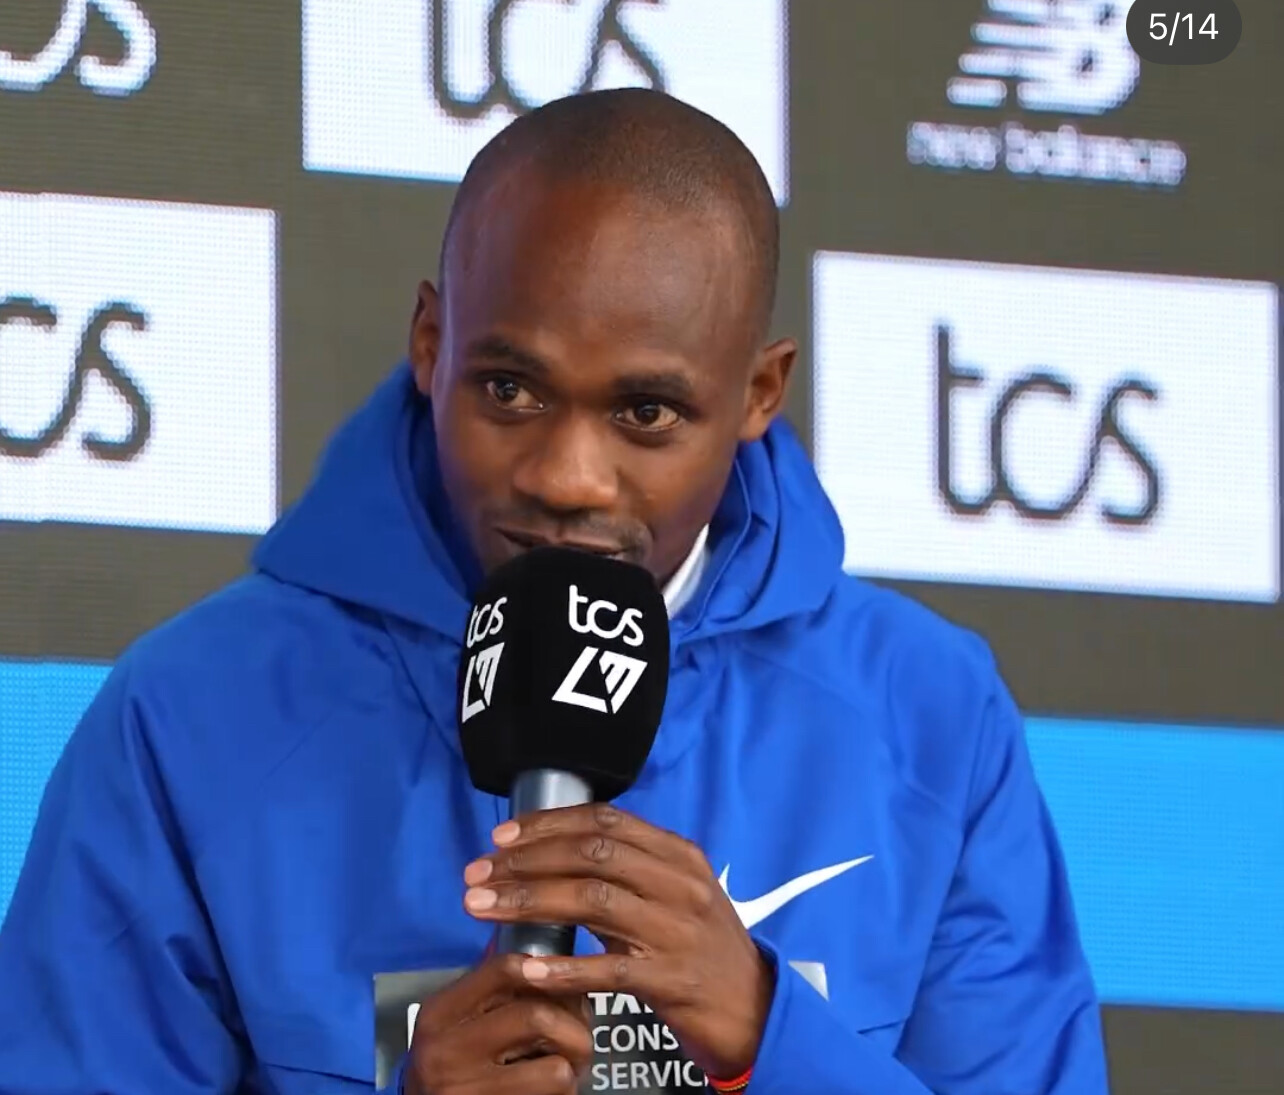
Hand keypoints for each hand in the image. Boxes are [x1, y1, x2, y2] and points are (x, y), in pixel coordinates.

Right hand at [404, 952, 591, 1094]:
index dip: (548, 968)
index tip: (568, 981)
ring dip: (573, 1066)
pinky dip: (566, 1090)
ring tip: (570, 1066)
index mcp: (441, 1011)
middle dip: (575, 1026)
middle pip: (537, 1016)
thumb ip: (491, 986)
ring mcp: (464, 1087)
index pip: (504, 969)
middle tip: (581, 1035)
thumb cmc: (454, 1065)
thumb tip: (533, 930)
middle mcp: (445, 1048)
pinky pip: (553, 1093)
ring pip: (555, 1064)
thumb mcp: (458, 1022)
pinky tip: (553, 1090)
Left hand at [461, 803, 773, 1078]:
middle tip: (477, 874)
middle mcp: (681, 884)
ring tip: (482, 908)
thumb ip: (625, 871)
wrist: (754, 1009)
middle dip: (525, 861)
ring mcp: (678, 931)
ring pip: (593, 902)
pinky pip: (609, 970)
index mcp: (679, 855)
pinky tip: (525, 968)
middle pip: (592, 855)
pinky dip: (563, 968)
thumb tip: (550, 854)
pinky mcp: (673, 980)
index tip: (501, 837)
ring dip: (528, 902)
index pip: (606, 821)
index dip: (548, 824)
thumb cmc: (700, 947)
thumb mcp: (673, 895)